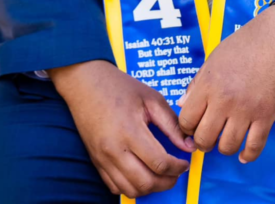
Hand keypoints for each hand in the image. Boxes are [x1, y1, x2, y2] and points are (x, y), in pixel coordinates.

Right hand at [49, 60, 194, 197]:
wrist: (85, 83)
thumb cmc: (120, 87)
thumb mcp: (151, 99)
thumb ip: (171, 124)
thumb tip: (188, 145)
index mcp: (130, 131)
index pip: (159, 163)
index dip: (178, 167)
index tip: (185, 162)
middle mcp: (114, 150)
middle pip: (145, 182)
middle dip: (167, 182)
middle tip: (177, 172)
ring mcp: (103, 159)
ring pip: (130, 190)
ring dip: (150, 188)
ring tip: (162, 175)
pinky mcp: (96, 162)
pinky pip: (115, 187)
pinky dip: (131, 187)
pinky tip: (141, 174)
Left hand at [177, 4, 274, 163]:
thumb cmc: (244, 43)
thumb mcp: (214, 58)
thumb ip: (197, 82)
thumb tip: (182, 103)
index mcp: (208, 84)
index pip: (187, 120)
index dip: (187, 127)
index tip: (193, 126)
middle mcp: (224, 100)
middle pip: (204, 139)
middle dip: (203, 142)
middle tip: (208, 137)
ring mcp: (246, 110)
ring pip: (228, 146)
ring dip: (225, 147)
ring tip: (226, 140)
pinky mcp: (267, 115)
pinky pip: (255, 147)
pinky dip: (248, 155)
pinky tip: (244, 154)